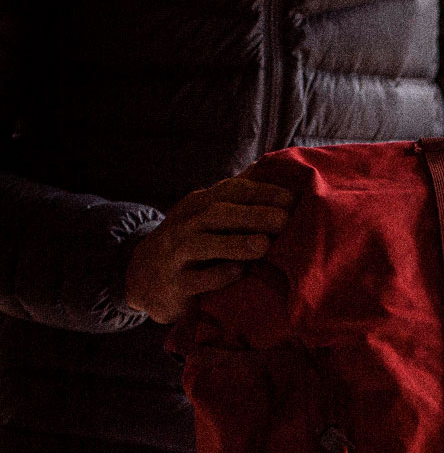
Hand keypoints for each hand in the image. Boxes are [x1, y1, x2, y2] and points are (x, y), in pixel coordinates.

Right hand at [125, 176, 294, 324]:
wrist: (142, 279)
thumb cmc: (190, 245)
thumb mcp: (206, 217)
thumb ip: (234, 199)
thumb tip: (267, 168)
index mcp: (199, 205)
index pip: (231, 191)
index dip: (262, 192)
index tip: (293, 199)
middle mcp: (186, 225)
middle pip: (218, 213)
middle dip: (253, 215)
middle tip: (286, 219)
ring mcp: (176, 254)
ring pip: (203, 244)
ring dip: (234, 244)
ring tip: (264, 244)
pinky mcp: (174, 285)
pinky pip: (195, 280)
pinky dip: (216, 276)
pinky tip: (238, 272)